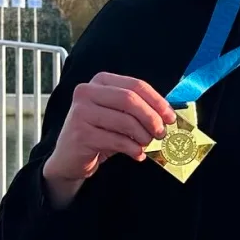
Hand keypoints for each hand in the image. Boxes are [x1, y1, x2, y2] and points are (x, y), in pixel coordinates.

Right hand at [43, 72, 175, 185]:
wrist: (69, 158)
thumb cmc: (99, 133)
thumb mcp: (118, 115)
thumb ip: (138, 109)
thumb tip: (169, 114)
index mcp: (100, 81)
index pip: (136, 85)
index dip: (157, 101)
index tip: (170, 117)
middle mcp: (87, 91)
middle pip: (130, 100)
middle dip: (151, 118)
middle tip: (162, 133)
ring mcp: (80, 112)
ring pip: (125, 121)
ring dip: (143, 136)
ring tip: (147, 144)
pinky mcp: (80, 133)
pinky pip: (116, 140)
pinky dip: (132, 149)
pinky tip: (137, 154)